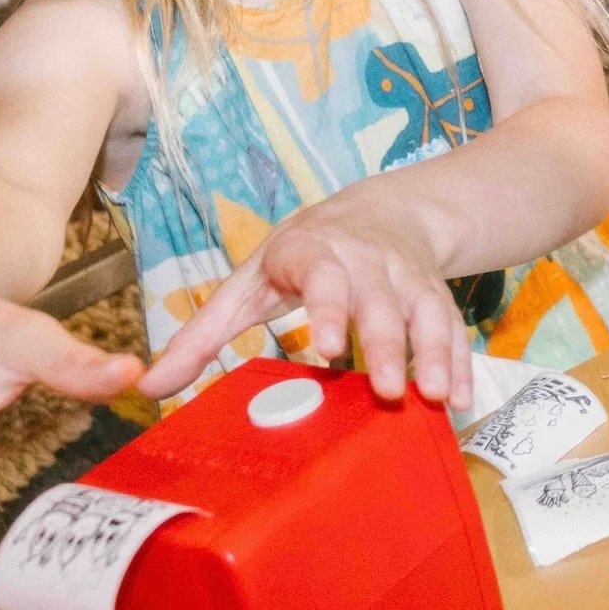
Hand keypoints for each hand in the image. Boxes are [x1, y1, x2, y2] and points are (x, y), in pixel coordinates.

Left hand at [144, 203, 473, 413]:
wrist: (381, 210)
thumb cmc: (301, 256)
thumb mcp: (250, 283)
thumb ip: (202, 335)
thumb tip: (149, 387)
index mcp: (313, 252)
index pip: (322, 276)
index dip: (328, 309)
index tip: (327, 350)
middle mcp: (366, 261)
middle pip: (380, 302)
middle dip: (387, 345)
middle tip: (386, 390)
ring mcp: (406, 277)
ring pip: (425, 312)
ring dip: (434, 354)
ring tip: (435, 397)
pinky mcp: (436, 294)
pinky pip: (453, 327)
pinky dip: (460, 363)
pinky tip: (459, 399)